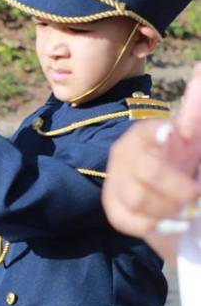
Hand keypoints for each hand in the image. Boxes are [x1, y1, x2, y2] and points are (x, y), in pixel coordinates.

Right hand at [102, 121, 200, 236]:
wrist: (168, 186)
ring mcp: (116, 182)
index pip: (148, 133)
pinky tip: (176, 225)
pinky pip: (127, 220)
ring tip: (189, 212)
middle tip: (197, 195)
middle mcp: (123, 155)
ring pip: (136, 197)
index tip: (182, 140)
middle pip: (146, 171)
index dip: (164, 140)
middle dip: (179, 188)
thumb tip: (199, 80)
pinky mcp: (114, 208)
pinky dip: (154, 226)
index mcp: (143, 133)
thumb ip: (195, 114)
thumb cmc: (183, 156)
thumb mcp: (192, 136)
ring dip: (169, 208)